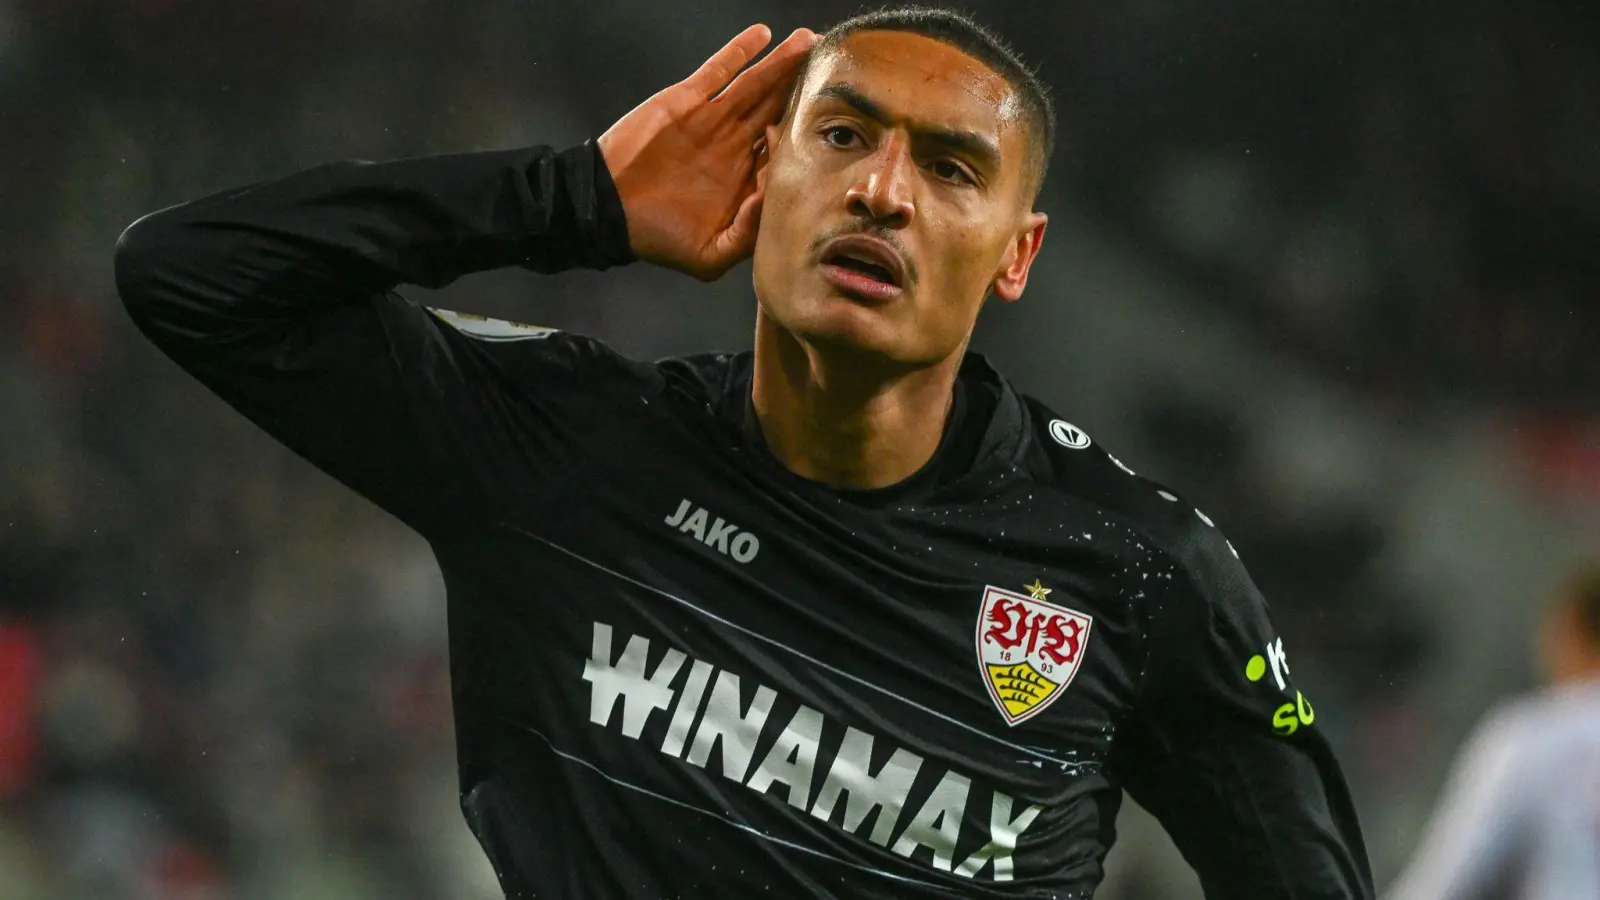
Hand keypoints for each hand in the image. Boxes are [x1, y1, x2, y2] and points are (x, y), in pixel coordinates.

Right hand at [598, 24, 816, 280]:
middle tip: (833, 67)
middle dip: (803, 89)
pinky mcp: (686, 100)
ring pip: (755, 86)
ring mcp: (711, 120)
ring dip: (781, 64)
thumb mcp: (709, 256)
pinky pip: (718, 70)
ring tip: (809, 40)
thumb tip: (775, 202)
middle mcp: (733, 147)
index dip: (805, 138)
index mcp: (743, 180)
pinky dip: (739, 52)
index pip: (785, 153)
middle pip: (777, 110)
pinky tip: (763, 34)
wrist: (606, 208)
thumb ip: (746, 236)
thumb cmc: (655, 238)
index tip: (826, 128)